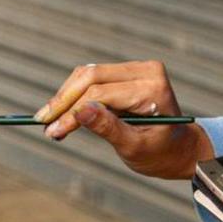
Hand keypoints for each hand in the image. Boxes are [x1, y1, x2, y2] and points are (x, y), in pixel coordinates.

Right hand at [34, 61, 211, 179]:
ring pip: (88, 74)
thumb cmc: (161, 153)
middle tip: (42, 122)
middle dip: (63, 100)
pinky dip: (76, 94)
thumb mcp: (134, 147)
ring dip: (66, 96)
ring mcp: (138, 68)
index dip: (71, 111)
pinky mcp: (129, 72)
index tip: (52, 131)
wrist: (180, 149)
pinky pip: (95, 77)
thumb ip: (108, 128)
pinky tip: (63, 114)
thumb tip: (79, 111)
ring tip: (50, 121)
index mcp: (152, 88)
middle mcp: (147, 70)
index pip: (100, 93)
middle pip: (91, 76)